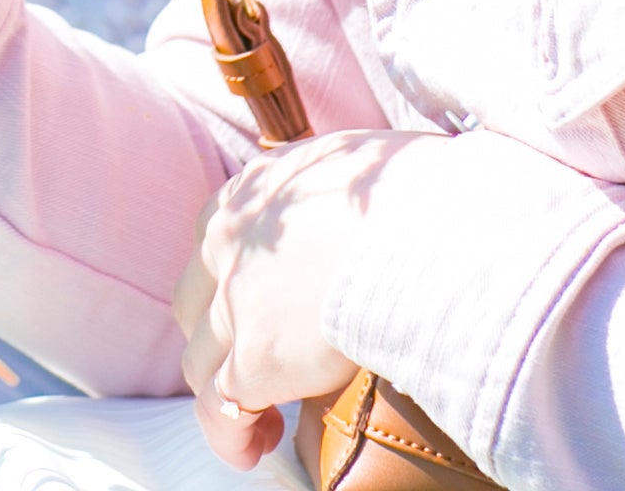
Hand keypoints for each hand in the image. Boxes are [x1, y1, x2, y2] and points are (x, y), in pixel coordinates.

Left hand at [172, 129, 419, 468]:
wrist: (429, 231)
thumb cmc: (427, 198)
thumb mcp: (365, 172)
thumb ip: (347, 199)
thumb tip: (389, 215)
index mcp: (256, 191)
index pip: (219, 247)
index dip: (231, 289)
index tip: (264, 316)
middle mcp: (229, 244)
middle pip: (196, 306)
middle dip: (218, 343)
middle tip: (257, 371)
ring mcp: (237, 302)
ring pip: (200, 364)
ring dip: (224, 397)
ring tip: (263, 429)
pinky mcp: (257, 358)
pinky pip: (222, 410)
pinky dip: (231, 438)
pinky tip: (254, 452)